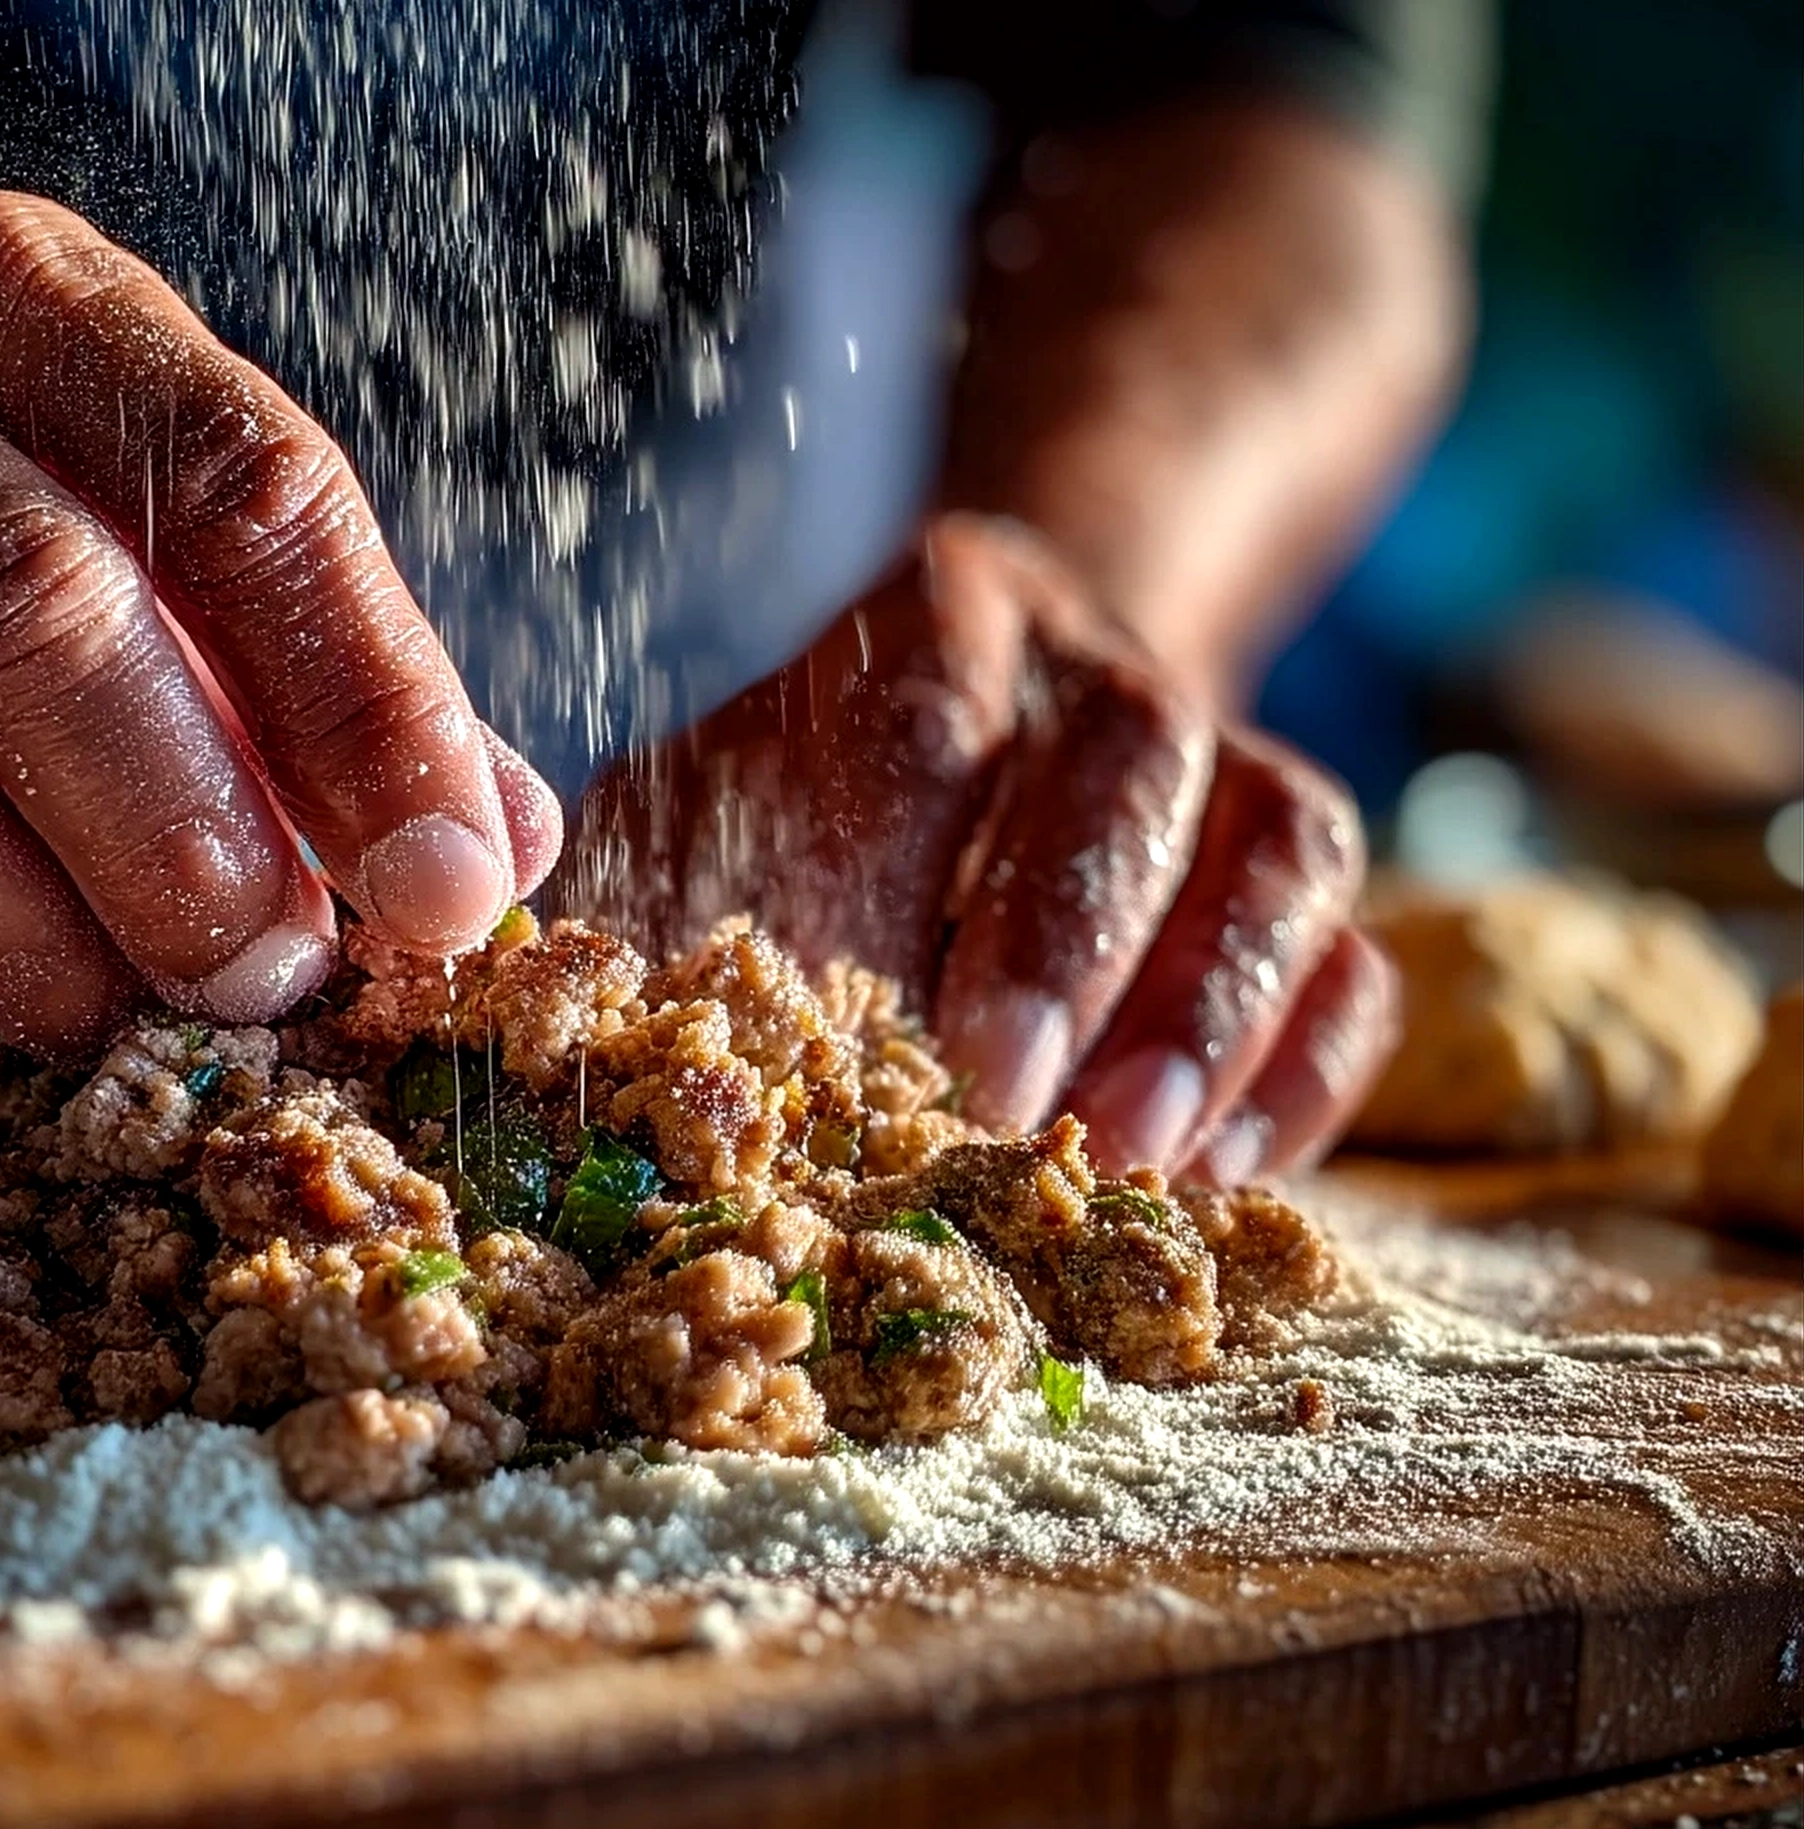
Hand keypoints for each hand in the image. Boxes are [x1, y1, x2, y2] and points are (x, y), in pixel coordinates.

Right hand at [0, 191, 559, 1061]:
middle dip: (187, 852)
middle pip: (28, 624)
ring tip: (124, 1017)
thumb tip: (489, 853)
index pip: (241, 487)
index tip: (449, 885)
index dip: (373, 709)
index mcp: (20, 297)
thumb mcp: (143, 501)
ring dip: (37, 962)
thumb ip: (320, 665)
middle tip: (269, 981)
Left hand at [568, 515, 1393, 1184]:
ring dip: (1214, 1003)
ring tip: (1139, 1158)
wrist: (1024, 700)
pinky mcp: (1298, 864)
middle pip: (1131, 753)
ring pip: (1282, 836)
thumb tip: (499, 992)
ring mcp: (1231, 752)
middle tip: (1006, 1101)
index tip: (860, 1013)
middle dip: (1072, 932)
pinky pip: (1359, 947)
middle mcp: (1096, 663)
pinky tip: (1233, 1172)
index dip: (901, 866)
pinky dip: (1311, 1063)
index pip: (923, 720)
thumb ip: (636, 881)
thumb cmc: (820, 796)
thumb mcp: (710, 800)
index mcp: (930, 625)